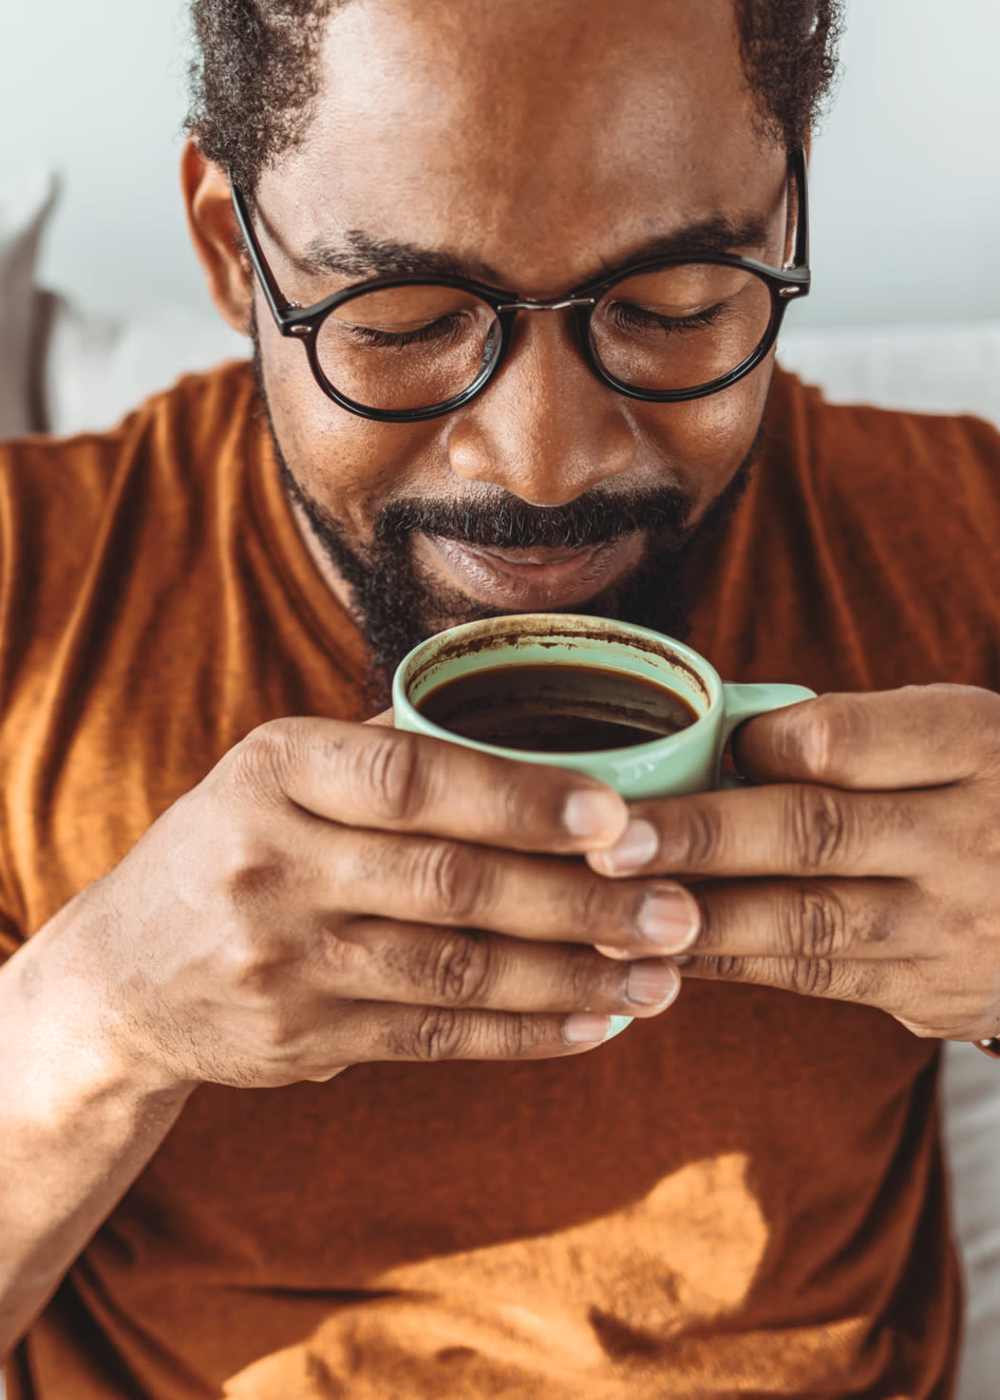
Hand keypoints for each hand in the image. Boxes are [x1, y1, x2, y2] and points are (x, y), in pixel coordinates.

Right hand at [72, 717, 698, 1089]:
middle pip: (450, 883)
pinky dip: (525, 1034)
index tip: (619, 814)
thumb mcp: (279, 772)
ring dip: (573, 976)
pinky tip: (596, 1023)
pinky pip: (435, 1038)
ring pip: (456, 971)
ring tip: (663, 974)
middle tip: (681, 909)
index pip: (411, 778)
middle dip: (579, 900)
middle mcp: (273, 862)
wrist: (123, 974)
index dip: (520, 798)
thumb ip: (390, 755)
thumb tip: (549, 738)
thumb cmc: (237, 844)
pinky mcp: (302, 1039)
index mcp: (277, 768)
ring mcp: (284, 960)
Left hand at [586, 684, 999, 1042]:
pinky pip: (815, 978)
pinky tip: (664, 951)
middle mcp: (968, 839)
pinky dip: (732, 963)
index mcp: (970, 747)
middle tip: (610, 841)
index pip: (846, 742)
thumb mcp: (952, 733)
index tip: (693, 749)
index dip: (759, 747)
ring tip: (611, 910)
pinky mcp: (931, 994)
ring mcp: (952, 929)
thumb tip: (712, 743)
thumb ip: (852, 734)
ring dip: (699, 919)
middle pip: (815, 834)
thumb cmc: (987, 790)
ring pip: (805, 925)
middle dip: (702, 838)